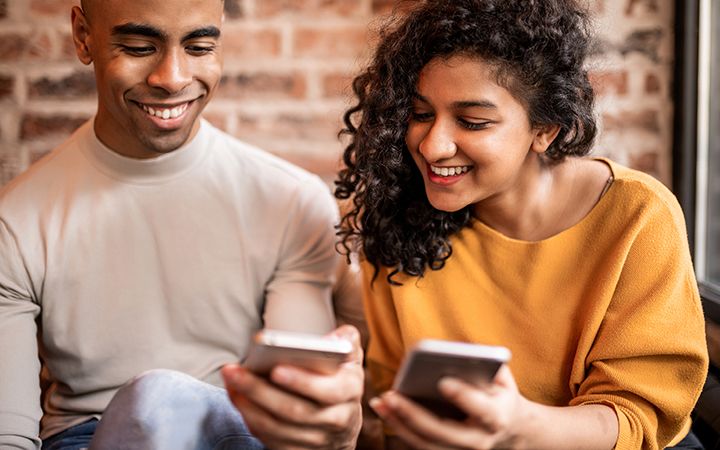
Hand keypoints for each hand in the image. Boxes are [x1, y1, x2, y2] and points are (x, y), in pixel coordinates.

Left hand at [222, 325, 362, 449]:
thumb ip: (346, 341)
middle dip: (260, 391)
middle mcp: (336, 419)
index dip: (302, 382)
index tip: (276, 369)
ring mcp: (317, 439)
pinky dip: (250, 419)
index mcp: (350, 391)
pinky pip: (270, 440)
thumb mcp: (350, 358)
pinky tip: (236, 397)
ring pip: (278, 428)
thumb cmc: (339, 379)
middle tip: (234, 371)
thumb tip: (334, 340)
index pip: (329, 390)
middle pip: (295, 411)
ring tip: (230, 381)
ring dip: (248, 406)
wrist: (343, 422)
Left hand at [369, 365, 528, 449]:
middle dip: (414, 414)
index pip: (480, 409)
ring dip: (399, 423)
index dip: (463, 396)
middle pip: (442, 432)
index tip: (443, 381)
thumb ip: (486, 363)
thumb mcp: (501, 377)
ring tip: (381, 402)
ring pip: (425, 443)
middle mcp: (477, 440)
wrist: (507, 427)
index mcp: (496, 417)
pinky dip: (399, 427)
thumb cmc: (498, 393)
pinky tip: (383, 409)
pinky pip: (418, 444)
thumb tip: (457, 349)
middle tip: (392, 395)